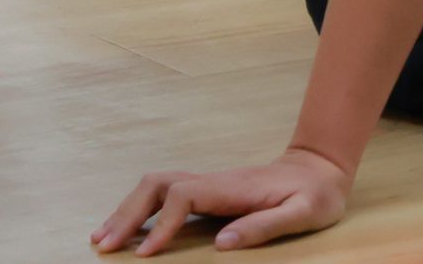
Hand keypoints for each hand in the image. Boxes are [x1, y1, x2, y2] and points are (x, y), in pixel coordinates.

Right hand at [94, 147, 351, 254]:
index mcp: (233, 187)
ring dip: (126, 209)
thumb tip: (223, 243)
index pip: (184, 195)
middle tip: (104, 246)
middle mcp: (214, 181)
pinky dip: (138, 210)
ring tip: (101, 239)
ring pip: (155, 186)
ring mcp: (208, 184)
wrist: (320, 168)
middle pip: (158, 184)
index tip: (145, 253)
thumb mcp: (305, 212)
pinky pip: (163, 195)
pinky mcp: (206, 192)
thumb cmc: (315, 195)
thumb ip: (266, 225)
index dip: (162, 223)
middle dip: (128, 213)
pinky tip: (125, 232)